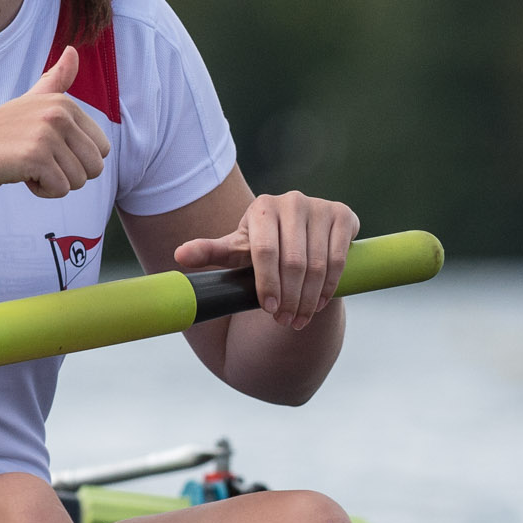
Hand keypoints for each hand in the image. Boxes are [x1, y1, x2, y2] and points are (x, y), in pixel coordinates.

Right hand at [0, 46, 110, 199]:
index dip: (73, 159)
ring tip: (25, 165)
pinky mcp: (35, 156)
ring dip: (52, 183)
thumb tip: (73, 50)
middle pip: (95, 167)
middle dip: (68, 174)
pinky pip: (60, 190)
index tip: (43, 149)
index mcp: (64, 102)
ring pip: (79, 181)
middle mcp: (59, 113)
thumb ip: (55, 81)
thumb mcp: (29, 102)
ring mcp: (48, 133)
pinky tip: (19, 173)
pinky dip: (41, 191)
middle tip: (36, 161)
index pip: (101, 149)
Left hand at [173, 191, 356, 327]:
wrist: (301, 236)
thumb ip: (209, 252)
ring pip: (317, 264)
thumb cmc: (261, 246)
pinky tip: (321, 302)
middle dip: (289, 297)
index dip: (266, 284)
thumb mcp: (236, 250)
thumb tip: (179, 255)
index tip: (268, 310)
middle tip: (286, 321)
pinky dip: (330, 285)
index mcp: (261, 207)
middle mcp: (291, 201)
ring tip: (300, 318)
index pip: (264, 251)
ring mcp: (320, 206)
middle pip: (293, 261)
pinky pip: (339, 258)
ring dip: (310, 298)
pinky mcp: (343, 215)